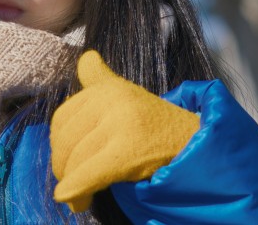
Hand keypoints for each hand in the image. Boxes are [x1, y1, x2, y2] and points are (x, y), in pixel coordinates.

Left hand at [50, 50, 199, 212]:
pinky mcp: (128, 151)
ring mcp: (121, 123)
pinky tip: (73, 200)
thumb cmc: (158, 124)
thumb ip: (101, 79)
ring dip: (71, 183)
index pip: (63, 116)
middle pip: (66, 138)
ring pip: (76, 159)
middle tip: (70, 181)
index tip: (66, 158)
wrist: (199, 146)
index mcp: (108, 87)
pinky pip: (89, 174)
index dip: (58, 142)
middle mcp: (113, 99)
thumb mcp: (128, 94)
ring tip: (78, 197)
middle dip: (63, 165)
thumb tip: (85, 58)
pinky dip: (75, 190)